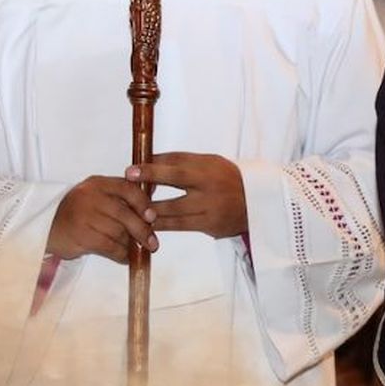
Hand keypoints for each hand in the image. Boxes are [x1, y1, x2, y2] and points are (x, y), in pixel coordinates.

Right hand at [48, 176, 158, 263]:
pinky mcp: (81, 236)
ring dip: (130, 244)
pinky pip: (109, 247)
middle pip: (125, 214)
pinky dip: (120, 254)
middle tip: (152, 242)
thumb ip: (120, 195)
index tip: (152, 217)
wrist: (45, 225)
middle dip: (142, 230)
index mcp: (98, 183)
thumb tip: (151, 199)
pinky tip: (124, 257)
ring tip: (134, 249)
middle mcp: (91, 197)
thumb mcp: (95, 194)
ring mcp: (85, 216)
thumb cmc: (76, 211)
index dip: (143, 204)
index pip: (128, 189)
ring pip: (119, 232)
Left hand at [126, 153, 248, 238]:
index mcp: (208, 167)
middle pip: (176, 180)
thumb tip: (148, 159)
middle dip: (150, 181)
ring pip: (174, 209)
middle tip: (128, 182)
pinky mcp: (210, 226)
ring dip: (150, 210)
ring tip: (131, 209)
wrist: (256, 204)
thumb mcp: (209, 163)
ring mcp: (210, 207)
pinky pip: (180, 226)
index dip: (153, 166)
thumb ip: (181, 161)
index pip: (177, 163)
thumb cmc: (226, 179)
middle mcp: (210, 186)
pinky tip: (147, 225)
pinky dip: (162, 225)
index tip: (131, 169)